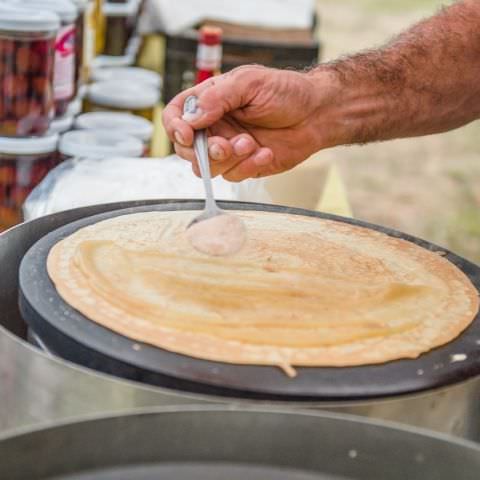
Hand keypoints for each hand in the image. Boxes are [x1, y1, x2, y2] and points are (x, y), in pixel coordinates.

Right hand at [162, 65, 336, 181]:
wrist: (316, 114)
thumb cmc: (285, 92)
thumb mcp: (249, 83)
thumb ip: (217, 98)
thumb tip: (190, 119)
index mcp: (210, 102)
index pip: (176, 116)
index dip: (175, 128)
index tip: (188, 136)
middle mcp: (214, 127)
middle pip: (186, 149)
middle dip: (204, 151)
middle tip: (224, 145)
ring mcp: (228, 149)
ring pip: (207, 168)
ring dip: (227, 159)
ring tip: (251, 144)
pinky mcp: (244, 166)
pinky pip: (233, 176)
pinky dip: (249, 166)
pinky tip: (266, 152)